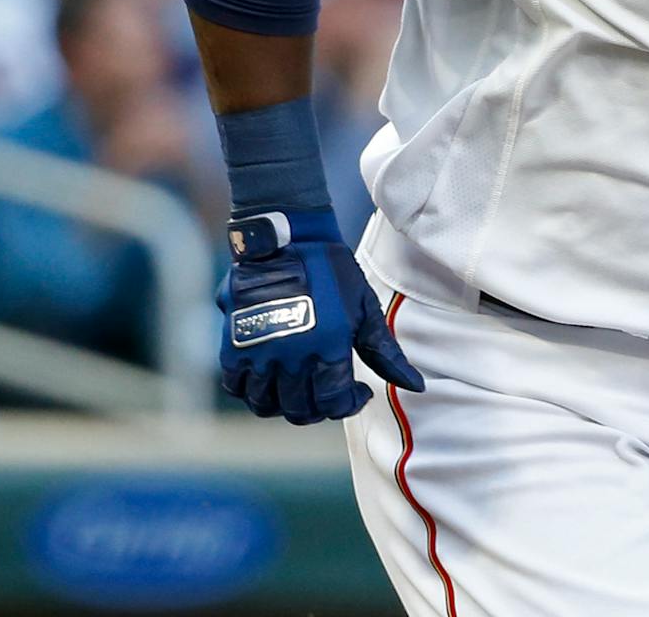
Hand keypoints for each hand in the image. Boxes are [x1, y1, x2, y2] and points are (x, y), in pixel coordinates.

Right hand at [217, 209, 423, 423]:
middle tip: (326, 392)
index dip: (348, 405)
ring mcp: (260, 352)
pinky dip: (251, 390)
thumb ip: (387, 353)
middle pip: (300, 410)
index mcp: (329, 346)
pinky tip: (269, 378)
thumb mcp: (365, 309)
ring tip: (297, 388)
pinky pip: (235, 386)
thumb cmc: (331, 271)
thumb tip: (415, 386)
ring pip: (265, 404)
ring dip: (283, 405)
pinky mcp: (233, 344)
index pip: (334, 403)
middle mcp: (292, 355)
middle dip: (318, 409)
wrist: (286, 238)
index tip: (355, 392)